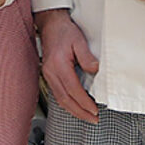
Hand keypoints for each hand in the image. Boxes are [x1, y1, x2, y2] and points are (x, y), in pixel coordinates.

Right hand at [36, 7, 98, 123]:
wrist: (50, 24)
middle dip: (80, 112)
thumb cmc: (64, 31)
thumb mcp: (79, 40)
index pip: (73, 90)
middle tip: (93, 119)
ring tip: (86, 116)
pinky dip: (68, 103)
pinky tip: (75, 106)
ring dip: (74, 110)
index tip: (95, 110)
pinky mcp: (49, 75)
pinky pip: (58, 94)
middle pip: (65, 99)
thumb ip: (87, 57)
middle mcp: (51, 72)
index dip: (84, 103)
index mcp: (58, 65)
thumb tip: (95, 70)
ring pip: (60, 99)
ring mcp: (49, 74)